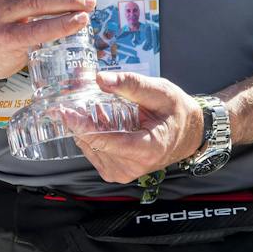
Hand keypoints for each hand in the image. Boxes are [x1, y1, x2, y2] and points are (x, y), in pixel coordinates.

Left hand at [64, 71, 203, 183]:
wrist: (188, 132)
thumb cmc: (176, 111)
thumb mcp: (160, 91)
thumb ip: (131, 84)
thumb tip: (100, 79)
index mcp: (147, 149)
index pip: (104, 141)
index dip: (81, 126)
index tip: (64, 111)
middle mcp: (134, 166)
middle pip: (93, 145)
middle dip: (78, 123)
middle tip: (68, 102)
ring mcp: (124, 172)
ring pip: (90, 149)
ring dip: (84, 129)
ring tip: (86, 108)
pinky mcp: (117, 171)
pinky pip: (94, 153)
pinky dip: (90, 136)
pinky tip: (96, 120)